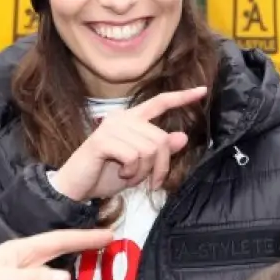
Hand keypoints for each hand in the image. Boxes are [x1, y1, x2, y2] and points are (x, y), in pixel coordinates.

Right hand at [49, 87, 208, 200]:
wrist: (77, 188)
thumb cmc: (106, 175)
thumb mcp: (139, 166)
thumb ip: (159, 151)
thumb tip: (182, 136)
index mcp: (131, 120)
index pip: (159, 103)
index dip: (181, 97)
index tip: (202, 91)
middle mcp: (122, 118)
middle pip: (160, 139)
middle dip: (161, 166)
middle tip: (151, 182)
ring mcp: (111, 127)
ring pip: (149, 149)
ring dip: (144, 171)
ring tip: (131, 177)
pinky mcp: (103, 140)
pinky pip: (134, 156)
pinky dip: (133, 172)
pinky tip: (122, 175)